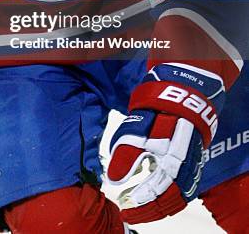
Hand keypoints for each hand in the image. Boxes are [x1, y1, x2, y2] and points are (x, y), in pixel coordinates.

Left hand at [107, 63, 223, 223]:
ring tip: (138, 204)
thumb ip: (126, 157)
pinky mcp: (189, 158)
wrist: (180, 92)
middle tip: (129, 211)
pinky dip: (166, 192)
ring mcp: (190, 165)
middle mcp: (185, 170)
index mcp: (173, 166)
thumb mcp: (136, 131)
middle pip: (168, 201)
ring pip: (176, 195)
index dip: (140, 206)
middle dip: (148, 209)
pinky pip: (180, 185)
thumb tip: (113, 179)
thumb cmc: (158, 111)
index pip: (156, 196)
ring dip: (158, 203)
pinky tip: (151, 187)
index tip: (124, 208)